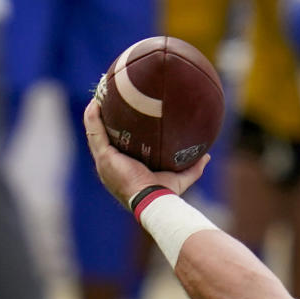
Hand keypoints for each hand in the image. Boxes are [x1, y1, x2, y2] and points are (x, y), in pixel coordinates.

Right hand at [82, 99, 208, 209]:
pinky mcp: (104, 157)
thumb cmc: (163, 195)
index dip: (116, 133)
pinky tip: (95, 102)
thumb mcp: (179, 178)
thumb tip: (206, 156)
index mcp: (123, 169)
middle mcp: (110, 165)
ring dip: (95, 114)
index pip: (117, 147)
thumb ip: (192, 168)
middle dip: (103, 120)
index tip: (122, 117)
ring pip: (95, 133)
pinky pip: (95, 132)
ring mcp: (104, 161)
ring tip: (99, 96)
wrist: (153, 201)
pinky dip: (93, 118)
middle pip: (103, 137)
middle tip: (107, 101)